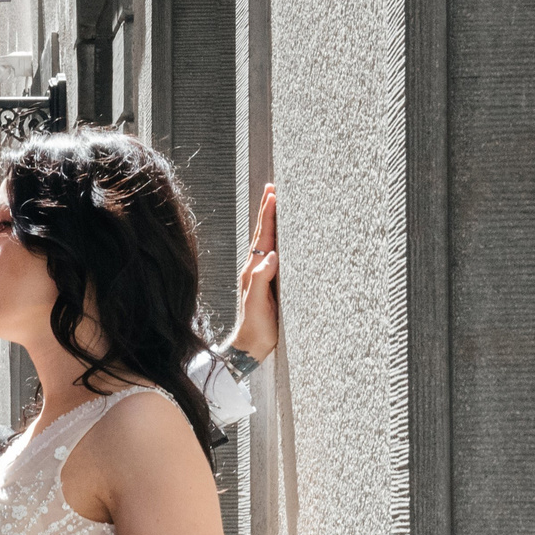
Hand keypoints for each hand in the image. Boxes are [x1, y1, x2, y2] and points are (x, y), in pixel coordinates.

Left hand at [226, 184, 279, 359]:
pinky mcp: (269, 282)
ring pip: (268, 241)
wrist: (251, 345)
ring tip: (277, 203)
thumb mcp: (258, 304)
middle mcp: (257, 268)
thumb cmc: (256, 326)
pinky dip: (279, 239)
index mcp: (254, 269)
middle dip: (268, 210)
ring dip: (273, 221)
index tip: (273, 194)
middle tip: (273, 188)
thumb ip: (262, 280)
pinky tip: (283, 236)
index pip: (263, 235)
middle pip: (264, 233)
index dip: (268, 214)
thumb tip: (272, 256)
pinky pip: (274, 254)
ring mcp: (262, 274)